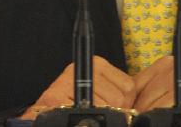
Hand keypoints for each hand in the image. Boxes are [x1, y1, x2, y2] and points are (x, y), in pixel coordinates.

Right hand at [19, 56, 136, 118]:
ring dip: (99, 116)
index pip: (128, 86)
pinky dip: (85, 118)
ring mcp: (69, 80)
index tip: (114, 106)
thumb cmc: (76, 100)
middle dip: (114, 111)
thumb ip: (117, 90)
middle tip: (100, 111)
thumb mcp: (99, 88)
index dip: (125, 102)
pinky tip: (78, 113)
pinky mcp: (56, 95)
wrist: (47, 109)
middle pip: (119, 98)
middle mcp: (84, 68)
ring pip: (104, 107)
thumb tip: (134, 104)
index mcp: (98, 64)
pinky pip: (85, 113)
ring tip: (88, 112)